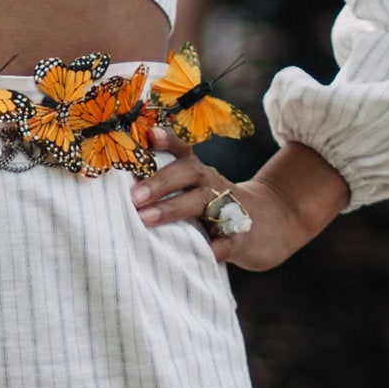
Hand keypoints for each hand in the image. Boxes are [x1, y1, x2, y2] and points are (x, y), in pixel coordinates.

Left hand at [129, 123, 347, 268]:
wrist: (268, 225)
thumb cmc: (214, 210)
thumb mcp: (195, 192)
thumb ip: (165, 189)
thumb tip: (119, 191)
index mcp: (198, 173)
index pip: (183, 152)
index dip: (168, 141)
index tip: (151, 135)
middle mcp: (212, 184)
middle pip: (188, 173)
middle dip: (159, 182)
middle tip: (133, 196)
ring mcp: (229, 207)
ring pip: (203, 202)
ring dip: (174, 208)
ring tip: (146, 219)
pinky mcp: (242, 234)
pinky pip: (231, 237)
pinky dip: (221, 245)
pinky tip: (209, 252)